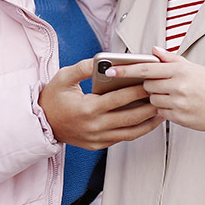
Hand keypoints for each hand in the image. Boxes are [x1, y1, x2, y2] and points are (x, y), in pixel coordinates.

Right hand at [39, 57, 163, 149]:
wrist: (42, 124)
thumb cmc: (53, 98)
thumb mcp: (64, 77)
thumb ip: (83, 67)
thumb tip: (100, 59)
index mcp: (88, 108)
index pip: (119, 99)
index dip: (137, 91)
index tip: (150, 82)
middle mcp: (95, 126)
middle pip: (130, 117)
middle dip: (149, 106)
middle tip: (162, 95)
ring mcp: (98, 138)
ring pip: (130, 132)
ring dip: (148, 122)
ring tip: (161, 110)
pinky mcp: (99, 145)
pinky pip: (123, 138)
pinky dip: (137, 130)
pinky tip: (146, 121)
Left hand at [106, 46, 204, 143]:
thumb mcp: (193, 67)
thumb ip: (171, 59)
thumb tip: (153, 50)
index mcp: (180, 70)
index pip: (146, 67)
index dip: (126, 69)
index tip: (111, 71)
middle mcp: (178, 86)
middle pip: (147, 85)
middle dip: (149, 85)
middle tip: (161, 85)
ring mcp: (178, 103)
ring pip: (152, 100)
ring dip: (156, 98)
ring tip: (173, 96)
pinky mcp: (179, 118)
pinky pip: (161, 113)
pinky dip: (164, 109)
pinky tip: (177, 106)